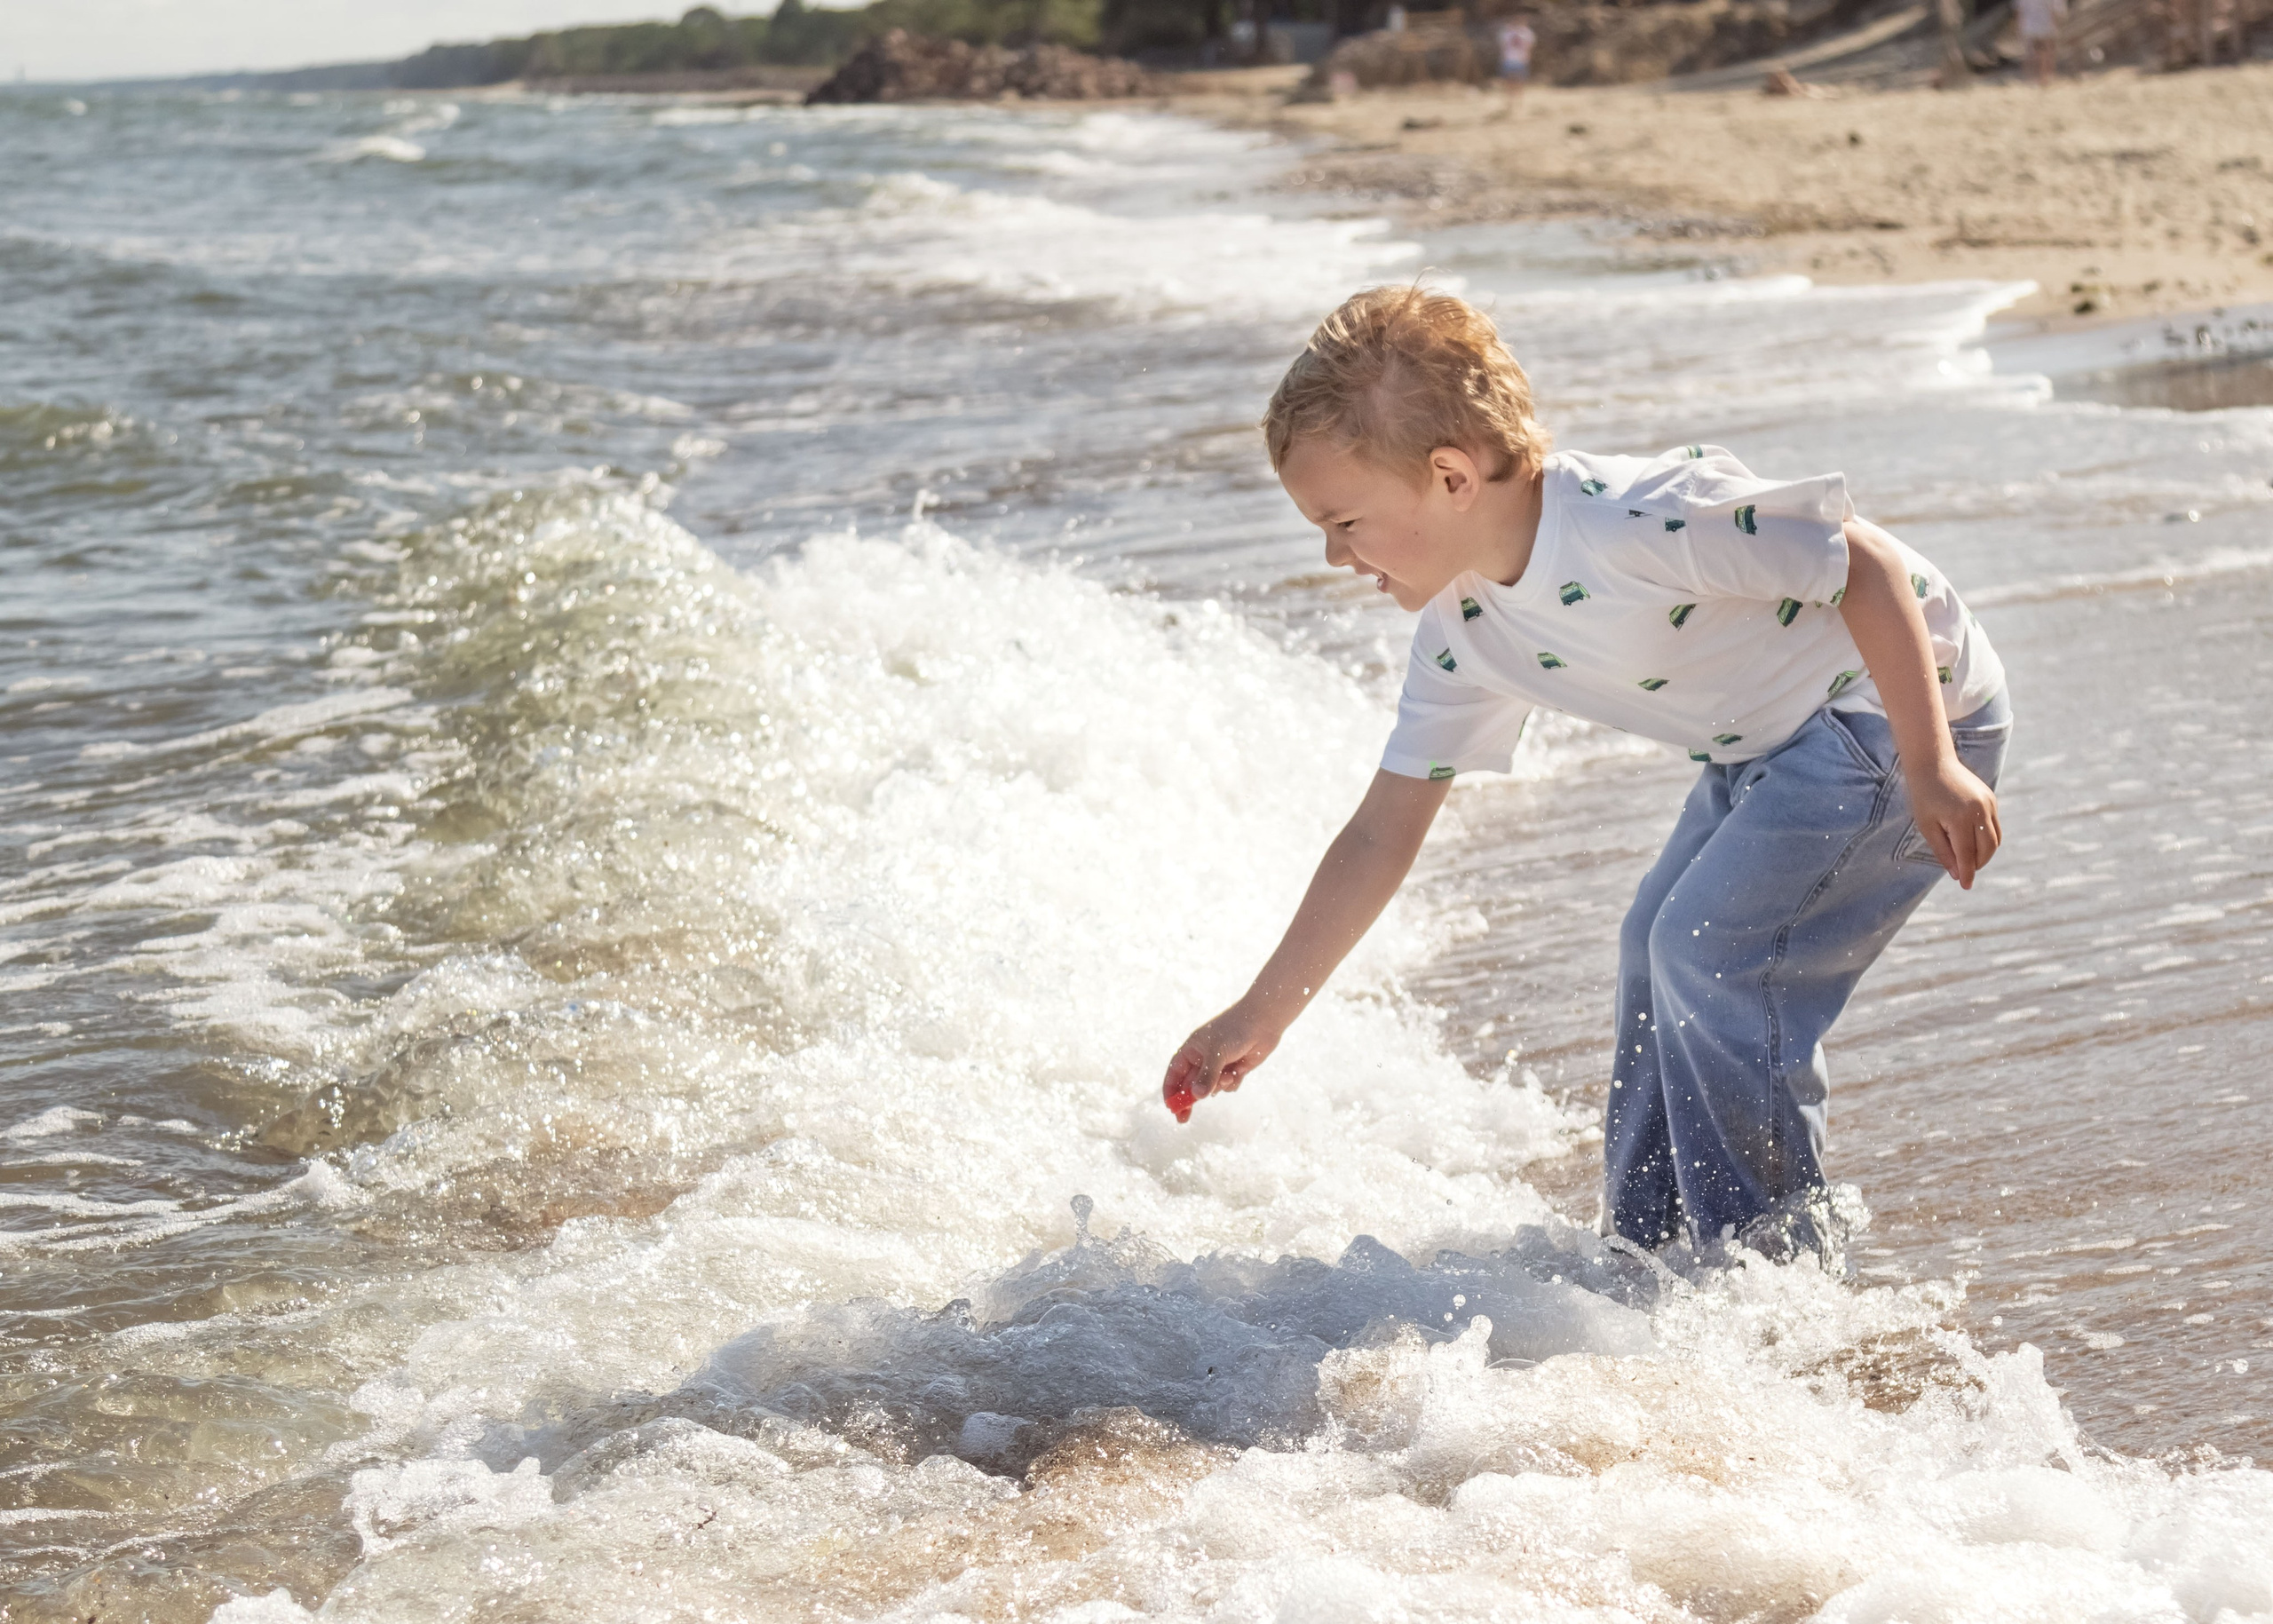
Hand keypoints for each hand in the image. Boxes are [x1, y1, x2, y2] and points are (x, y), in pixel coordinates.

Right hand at [1161, 1001, 1283, 1122]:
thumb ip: (1207, 1076)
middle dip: (1189, 1101)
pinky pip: (1227, 1086)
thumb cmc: (1235, 1031)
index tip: (1170, 1107)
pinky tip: (1240, 1071)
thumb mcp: (1217, 1053)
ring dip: (1218, 1087)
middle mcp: (1203, 1059)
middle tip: (1183, 1120)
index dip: (1171, 1090)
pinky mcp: (1234, 1070)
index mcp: (1192, 1050)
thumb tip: (1197, 1097)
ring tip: (1229, 1076)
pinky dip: (1232, 1083)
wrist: (1263, 1022)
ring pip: (1211, 1088)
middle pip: (1190, 1085)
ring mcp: (1219, 1065)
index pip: (1175, 1073)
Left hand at [1905, 755, 2000, 887]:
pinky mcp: (1992, 799)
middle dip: (1977, 864)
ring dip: (1984, 853)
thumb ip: (1943, 851)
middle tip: (1964, 872)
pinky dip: (1985, 837)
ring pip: (1994, 839)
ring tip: (1968, 858)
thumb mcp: (1927, 826)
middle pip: (1987, 849)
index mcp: (1961, 819)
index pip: (1967, 854)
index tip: (1966, 886)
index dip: (1967, 873)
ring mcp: (1989, 804)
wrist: (1933, 763)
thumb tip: (1956, 873)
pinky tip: (1971, 839)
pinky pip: (1993, 826)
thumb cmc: (1924, 796)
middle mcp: (1980, 812)